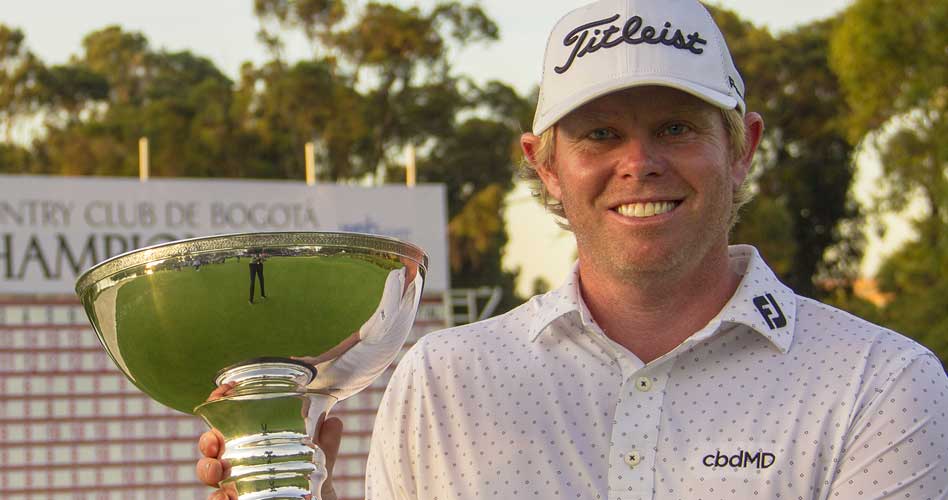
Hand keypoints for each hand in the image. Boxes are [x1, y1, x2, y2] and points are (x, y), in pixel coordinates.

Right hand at [196, 412, 343, 499]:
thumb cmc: (312, 486)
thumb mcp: (321, 462)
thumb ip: (326, 443)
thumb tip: (334, 420)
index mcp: (253, 446)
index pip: (231, 423)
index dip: (221, 406)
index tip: (223, 392)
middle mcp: (239, 465)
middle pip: (213, 449)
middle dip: (207, 441)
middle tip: (214, 440)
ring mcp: (234, 487)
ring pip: (210, 476)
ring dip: (207, 468)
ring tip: (217, 468)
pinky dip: (217, 497)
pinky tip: (224, 495)